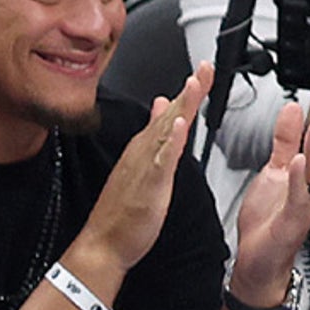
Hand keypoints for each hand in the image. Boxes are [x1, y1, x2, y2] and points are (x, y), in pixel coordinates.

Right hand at [75, 59, 212, 278]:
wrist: (102, 244)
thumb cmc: (121, 213)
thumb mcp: (143, 167)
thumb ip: (155, 138)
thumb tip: (162, 110)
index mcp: (145, 148)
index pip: (171, 113)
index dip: (189, 92)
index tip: (205, 70)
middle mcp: (144, 152)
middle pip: (171, 114)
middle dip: (190, 89)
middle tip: (207, 65)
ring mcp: (145, 167)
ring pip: (166, 130)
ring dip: (181, 106)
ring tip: (195, 83)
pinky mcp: (148, 186)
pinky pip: (160, 160)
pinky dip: (170, 141)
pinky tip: (179, 126)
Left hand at [230, 96, 309, 300]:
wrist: (258, 260)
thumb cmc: (268, 221)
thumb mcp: (274, 170)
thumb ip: (284, 140)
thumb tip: (291, 110)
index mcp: (308, 177)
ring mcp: (304, 205)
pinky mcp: (292, 220)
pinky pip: (298, 197)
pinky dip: (298, 179)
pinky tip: (298, 163)